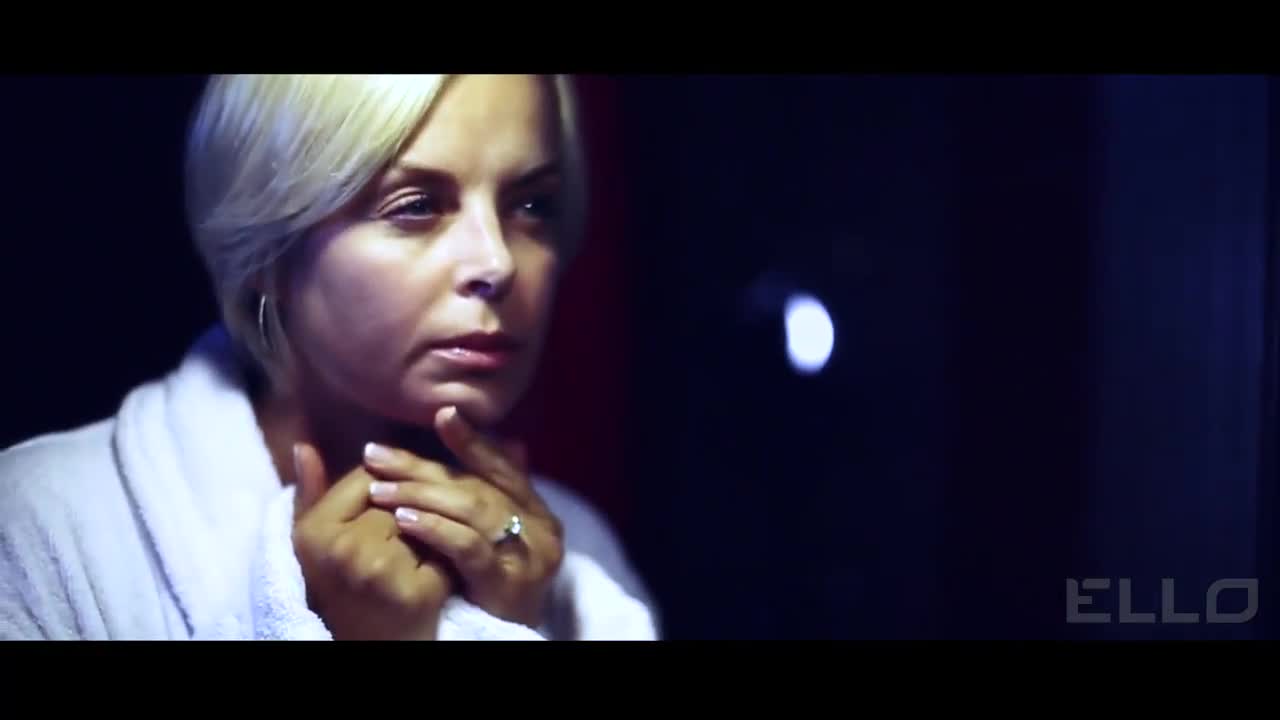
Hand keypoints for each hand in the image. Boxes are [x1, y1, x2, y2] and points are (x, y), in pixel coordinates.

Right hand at [291, 442, 453, 640]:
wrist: (370, 644)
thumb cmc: (340, 587)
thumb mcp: (312, 542)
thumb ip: (310, 492)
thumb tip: (304, 443)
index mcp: (314, 532)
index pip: (366, 478)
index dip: (384, 487)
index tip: (387, 506)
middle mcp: (345, 549)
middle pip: (397, 498)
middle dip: (407, 507)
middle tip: (406, 530)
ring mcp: (382, 571)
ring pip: (422, 519)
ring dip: (429, 526)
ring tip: (422, 543)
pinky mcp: (417, 592)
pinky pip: (442, 549)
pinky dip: (444, 554)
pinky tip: (437, 565)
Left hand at [363, 406, 564, 627]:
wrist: (502, 643)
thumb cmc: (494, 591)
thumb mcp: (494, 540)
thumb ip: (493, 496)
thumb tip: (510, 440)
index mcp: (537, 512)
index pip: (500, 467)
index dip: (470, 441)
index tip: (440, 415)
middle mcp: (541, 528)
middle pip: (476, 486)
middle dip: (421, 469)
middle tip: (376, 456)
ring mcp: (530, 555)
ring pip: (472, 509)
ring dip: (420, 496)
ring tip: (379, 490)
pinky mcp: (510, 582)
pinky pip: (468, 547)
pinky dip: (434, 530)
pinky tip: (403, 521)